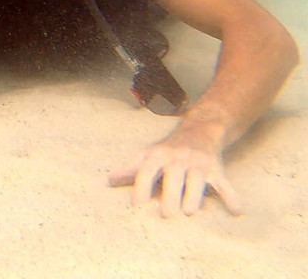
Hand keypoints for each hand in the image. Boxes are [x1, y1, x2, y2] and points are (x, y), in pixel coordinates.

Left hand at [108, 128, 241, 216]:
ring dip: (195, 196)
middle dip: (170, 196)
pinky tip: (235, 211)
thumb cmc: (167, 150)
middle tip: (166, 215)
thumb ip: (131, 168)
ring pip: (197, 181)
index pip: (146, 171)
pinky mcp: (216, 169)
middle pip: (172, 178)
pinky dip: (231, 196)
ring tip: (190, 213)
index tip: (136, 206)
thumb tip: (109, 181)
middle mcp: (177, 159)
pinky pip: (224, 183)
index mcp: (158, 156)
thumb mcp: (147, 155)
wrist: (199, 130)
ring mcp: (197, 164)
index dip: (140, 187)